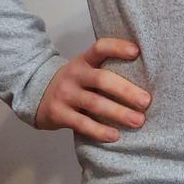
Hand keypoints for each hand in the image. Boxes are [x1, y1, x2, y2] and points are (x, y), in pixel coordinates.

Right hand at [34, 38, 151, 140]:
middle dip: (126, 90)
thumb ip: (106, 70)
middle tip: (146, 101)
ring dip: (119, 113)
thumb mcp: (85, 69)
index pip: (100, 47)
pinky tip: (115, 135)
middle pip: (102, 79)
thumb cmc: (75, 82)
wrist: (37, 94)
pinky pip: (82, 124)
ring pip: (95, 104)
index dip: (117, 48)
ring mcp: (65, 94)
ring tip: (138, 121)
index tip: (136, 52)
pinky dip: (99, 130)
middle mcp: (74, 75)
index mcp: (84, 60)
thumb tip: (145, 78)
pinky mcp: (59, 114)